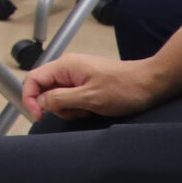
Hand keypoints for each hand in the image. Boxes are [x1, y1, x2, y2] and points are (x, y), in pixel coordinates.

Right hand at [22, 51, 171, 120]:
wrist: (151, 83)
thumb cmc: (123, 88)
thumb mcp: (89, 98)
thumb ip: (60, 99)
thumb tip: (40, 102)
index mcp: (65, 66)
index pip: (33, 80)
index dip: (30, 98)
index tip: (38, 116)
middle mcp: (68, 68)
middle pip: (45, 89)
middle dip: (56, 106)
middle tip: (76, 112)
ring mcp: (77, 74)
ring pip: (58, 95)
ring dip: (69, 107)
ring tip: (88, 110)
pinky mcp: (87, 81)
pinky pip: (72, 96)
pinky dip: (78, 105)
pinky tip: (93, 108)